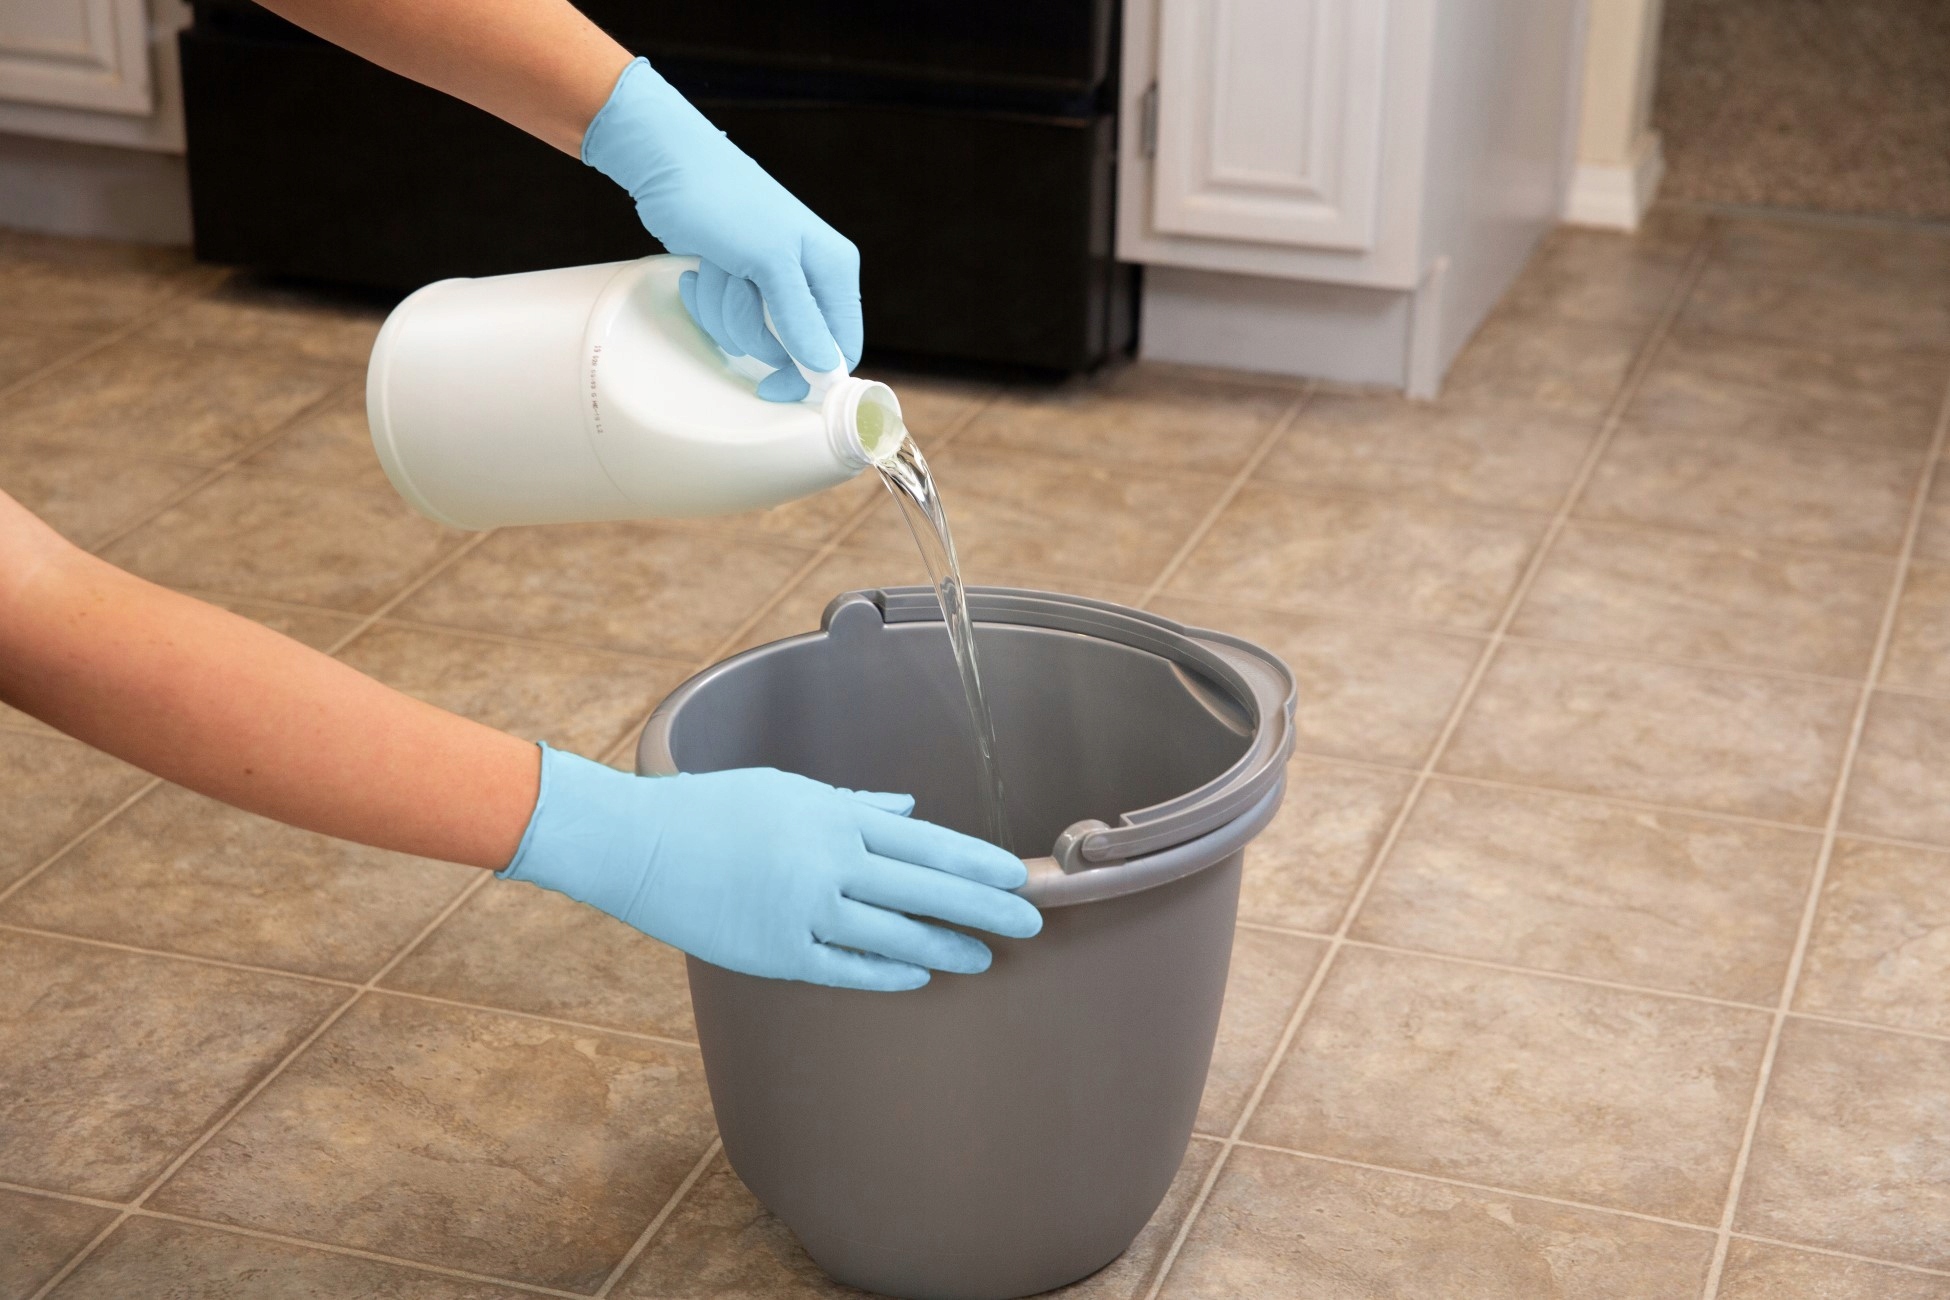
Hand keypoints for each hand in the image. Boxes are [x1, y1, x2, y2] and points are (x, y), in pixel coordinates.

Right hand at [499, 746, 1041, 990]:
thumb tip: (908, 810)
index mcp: (833, 816)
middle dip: (984, 907)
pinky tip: (920, 976)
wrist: (637, 843)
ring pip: (894, 934)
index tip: (1016, 876)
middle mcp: (828, 861)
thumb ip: (853, 804)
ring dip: (946, 946)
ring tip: (985, 958)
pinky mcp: (775, 951)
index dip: (976, 862)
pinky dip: (887, 973)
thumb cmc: (712, 807)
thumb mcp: (788, 789)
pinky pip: (845, 968)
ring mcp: (803, 909)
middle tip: (1032, 923)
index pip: (925, 842)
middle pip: (925, 888)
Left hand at [582, 57, 861, 402]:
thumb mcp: (768, 262)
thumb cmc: (724, 200)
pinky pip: (725, 317)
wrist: (668, 162)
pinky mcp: (738, 280)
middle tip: (738, 285)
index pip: (840, 348)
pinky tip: (701, 266)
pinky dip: (706, 298)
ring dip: (722, 309)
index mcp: (834, 270)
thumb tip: (827, 369)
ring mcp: (771, 281)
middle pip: (789, 347)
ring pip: (751, 335)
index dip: (809, 374)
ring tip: (716, 266)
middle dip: (751, 326)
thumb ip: (800, 318)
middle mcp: (810, 277)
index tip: (772, 388)